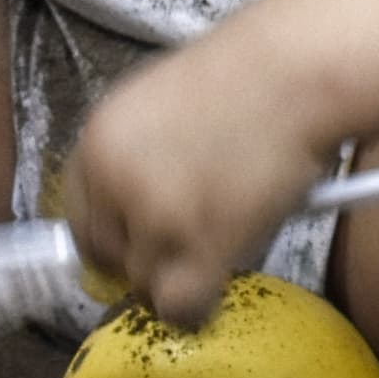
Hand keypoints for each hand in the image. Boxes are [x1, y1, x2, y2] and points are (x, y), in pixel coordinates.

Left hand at [64, 38, 337, 328]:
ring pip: (144, 285)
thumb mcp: (161, 103)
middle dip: (145, 257)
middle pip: (106, 257)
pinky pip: (179, 307)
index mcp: (97, 140)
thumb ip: (136, 153)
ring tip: (223, 241)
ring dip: (180, 275)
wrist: (298, 70)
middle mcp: (113, 180)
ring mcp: (155, 216)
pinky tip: (220, 279)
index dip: (116, 233)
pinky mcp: (199, 246)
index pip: (80, 216)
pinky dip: (199, 305)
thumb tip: (132, 209)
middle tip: (190, 242)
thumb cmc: (248, 76)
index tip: (143, 238)